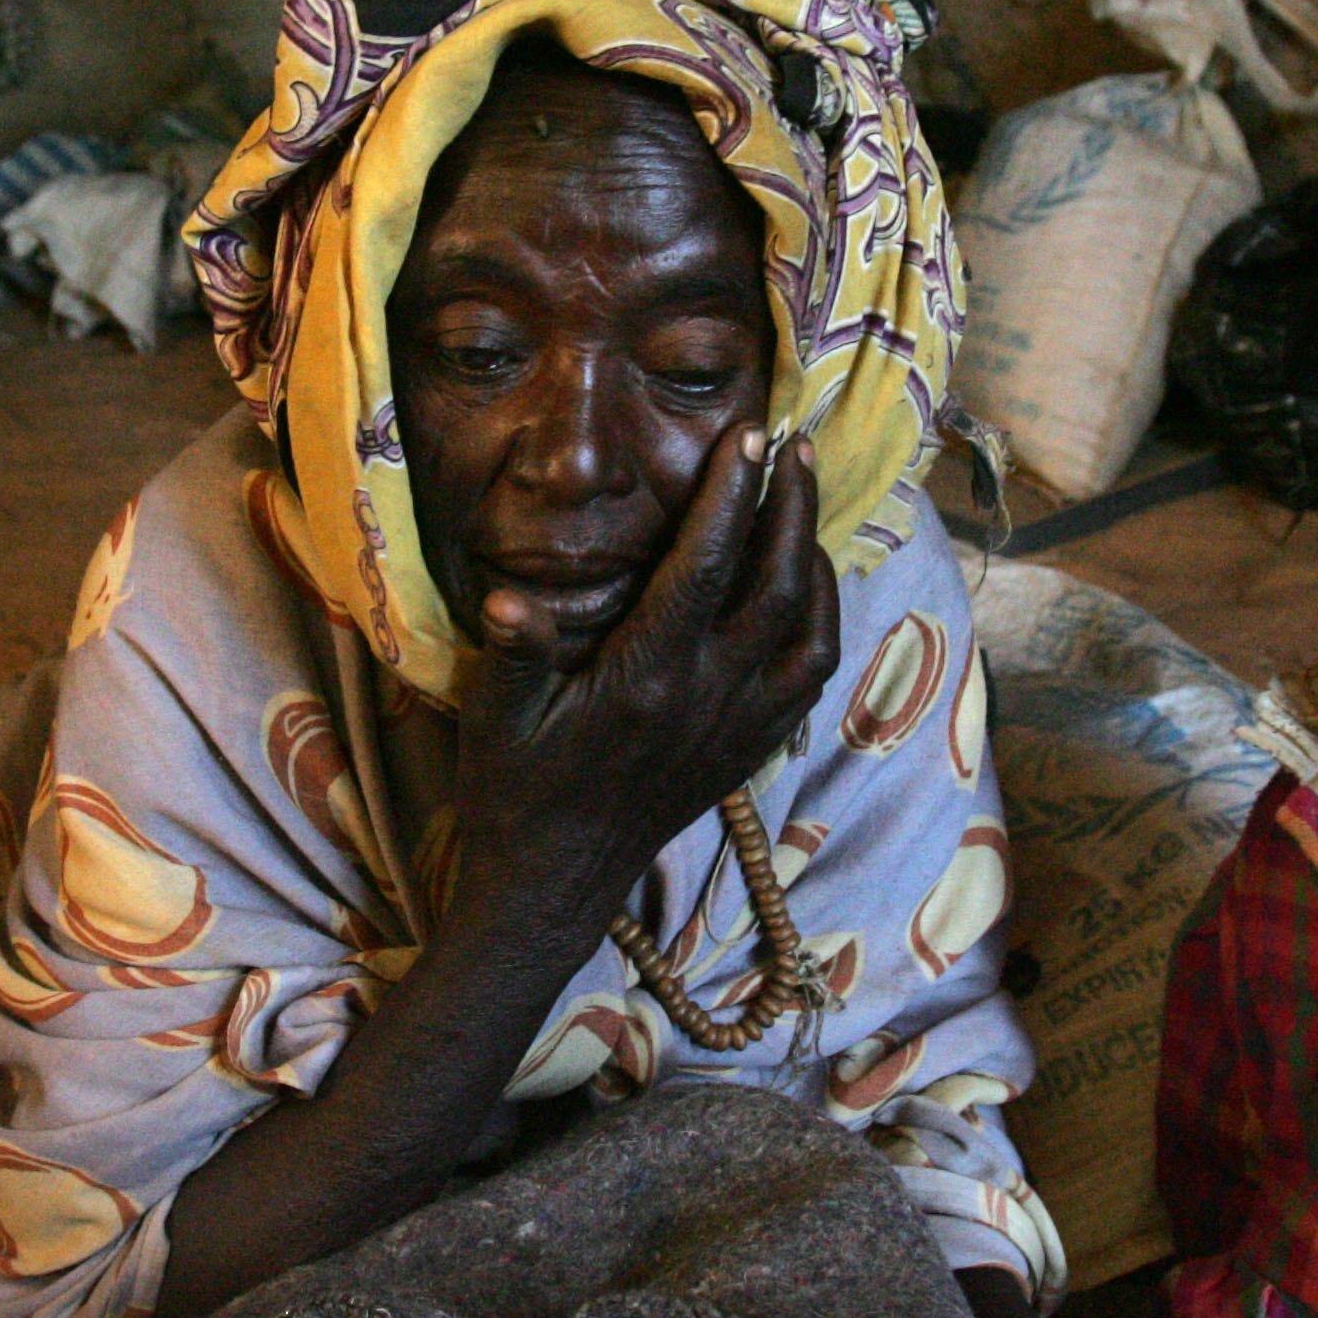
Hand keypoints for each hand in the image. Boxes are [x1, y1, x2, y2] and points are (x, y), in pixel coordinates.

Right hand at [450, 427, 840, 918]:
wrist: (554, 883)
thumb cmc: (516, 792)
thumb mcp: (495, 720)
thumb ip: (514, 656)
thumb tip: (507, 599)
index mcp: (647, 680)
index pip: (705, 567)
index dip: (732, 494)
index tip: (748, 434)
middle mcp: (708, 701)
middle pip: (779, 586)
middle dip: (794, 507)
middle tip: (797, 444)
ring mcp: (738, 728)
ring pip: (812, 632)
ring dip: (816, 559)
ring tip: (802, 503)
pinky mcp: (749, 751)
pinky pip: (811, 678)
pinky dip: (823, 620)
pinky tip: (807, 585)